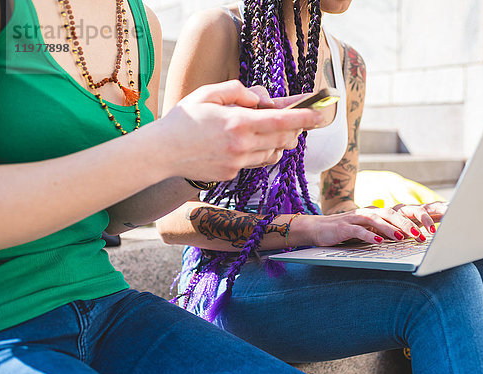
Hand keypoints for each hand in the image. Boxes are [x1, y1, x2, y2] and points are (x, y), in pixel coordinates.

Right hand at [155, 80, 323, 181]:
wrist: (160, 153)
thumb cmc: (183, 119)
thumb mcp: (207, 93)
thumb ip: (237, 91)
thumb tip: (259, 99)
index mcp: (238, 123)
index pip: (282, 121)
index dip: (306, 117)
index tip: (321, 113)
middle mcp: (242, 145)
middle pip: (284, 140)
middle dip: (295, 130)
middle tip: (296, 122)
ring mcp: (238, 163)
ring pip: (274, 154)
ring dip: (279, 143)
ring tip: (268, 131)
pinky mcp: (232, 174)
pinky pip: (257, 163)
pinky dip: (262, 153)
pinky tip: (251, 145)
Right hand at [292, 202, 447, 246]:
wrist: (316, 228)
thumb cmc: (346, 232)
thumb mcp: (368, 232)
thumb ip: (385, 232)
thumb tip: (409, 238)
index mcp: (376, 213)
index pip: (400, 213)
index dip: (416, 217)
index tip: (433, 226)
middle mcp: (367, 212)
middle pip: (391, 214)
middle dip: (409, 224)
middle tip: (424, 235)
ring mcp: (354, 218)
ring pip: (377, 220)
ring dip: (391, 229)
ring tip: (404, 237)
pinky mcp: (343, 227)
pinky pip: (358, 231)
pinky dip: (369, 236)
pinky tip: (379, 242)